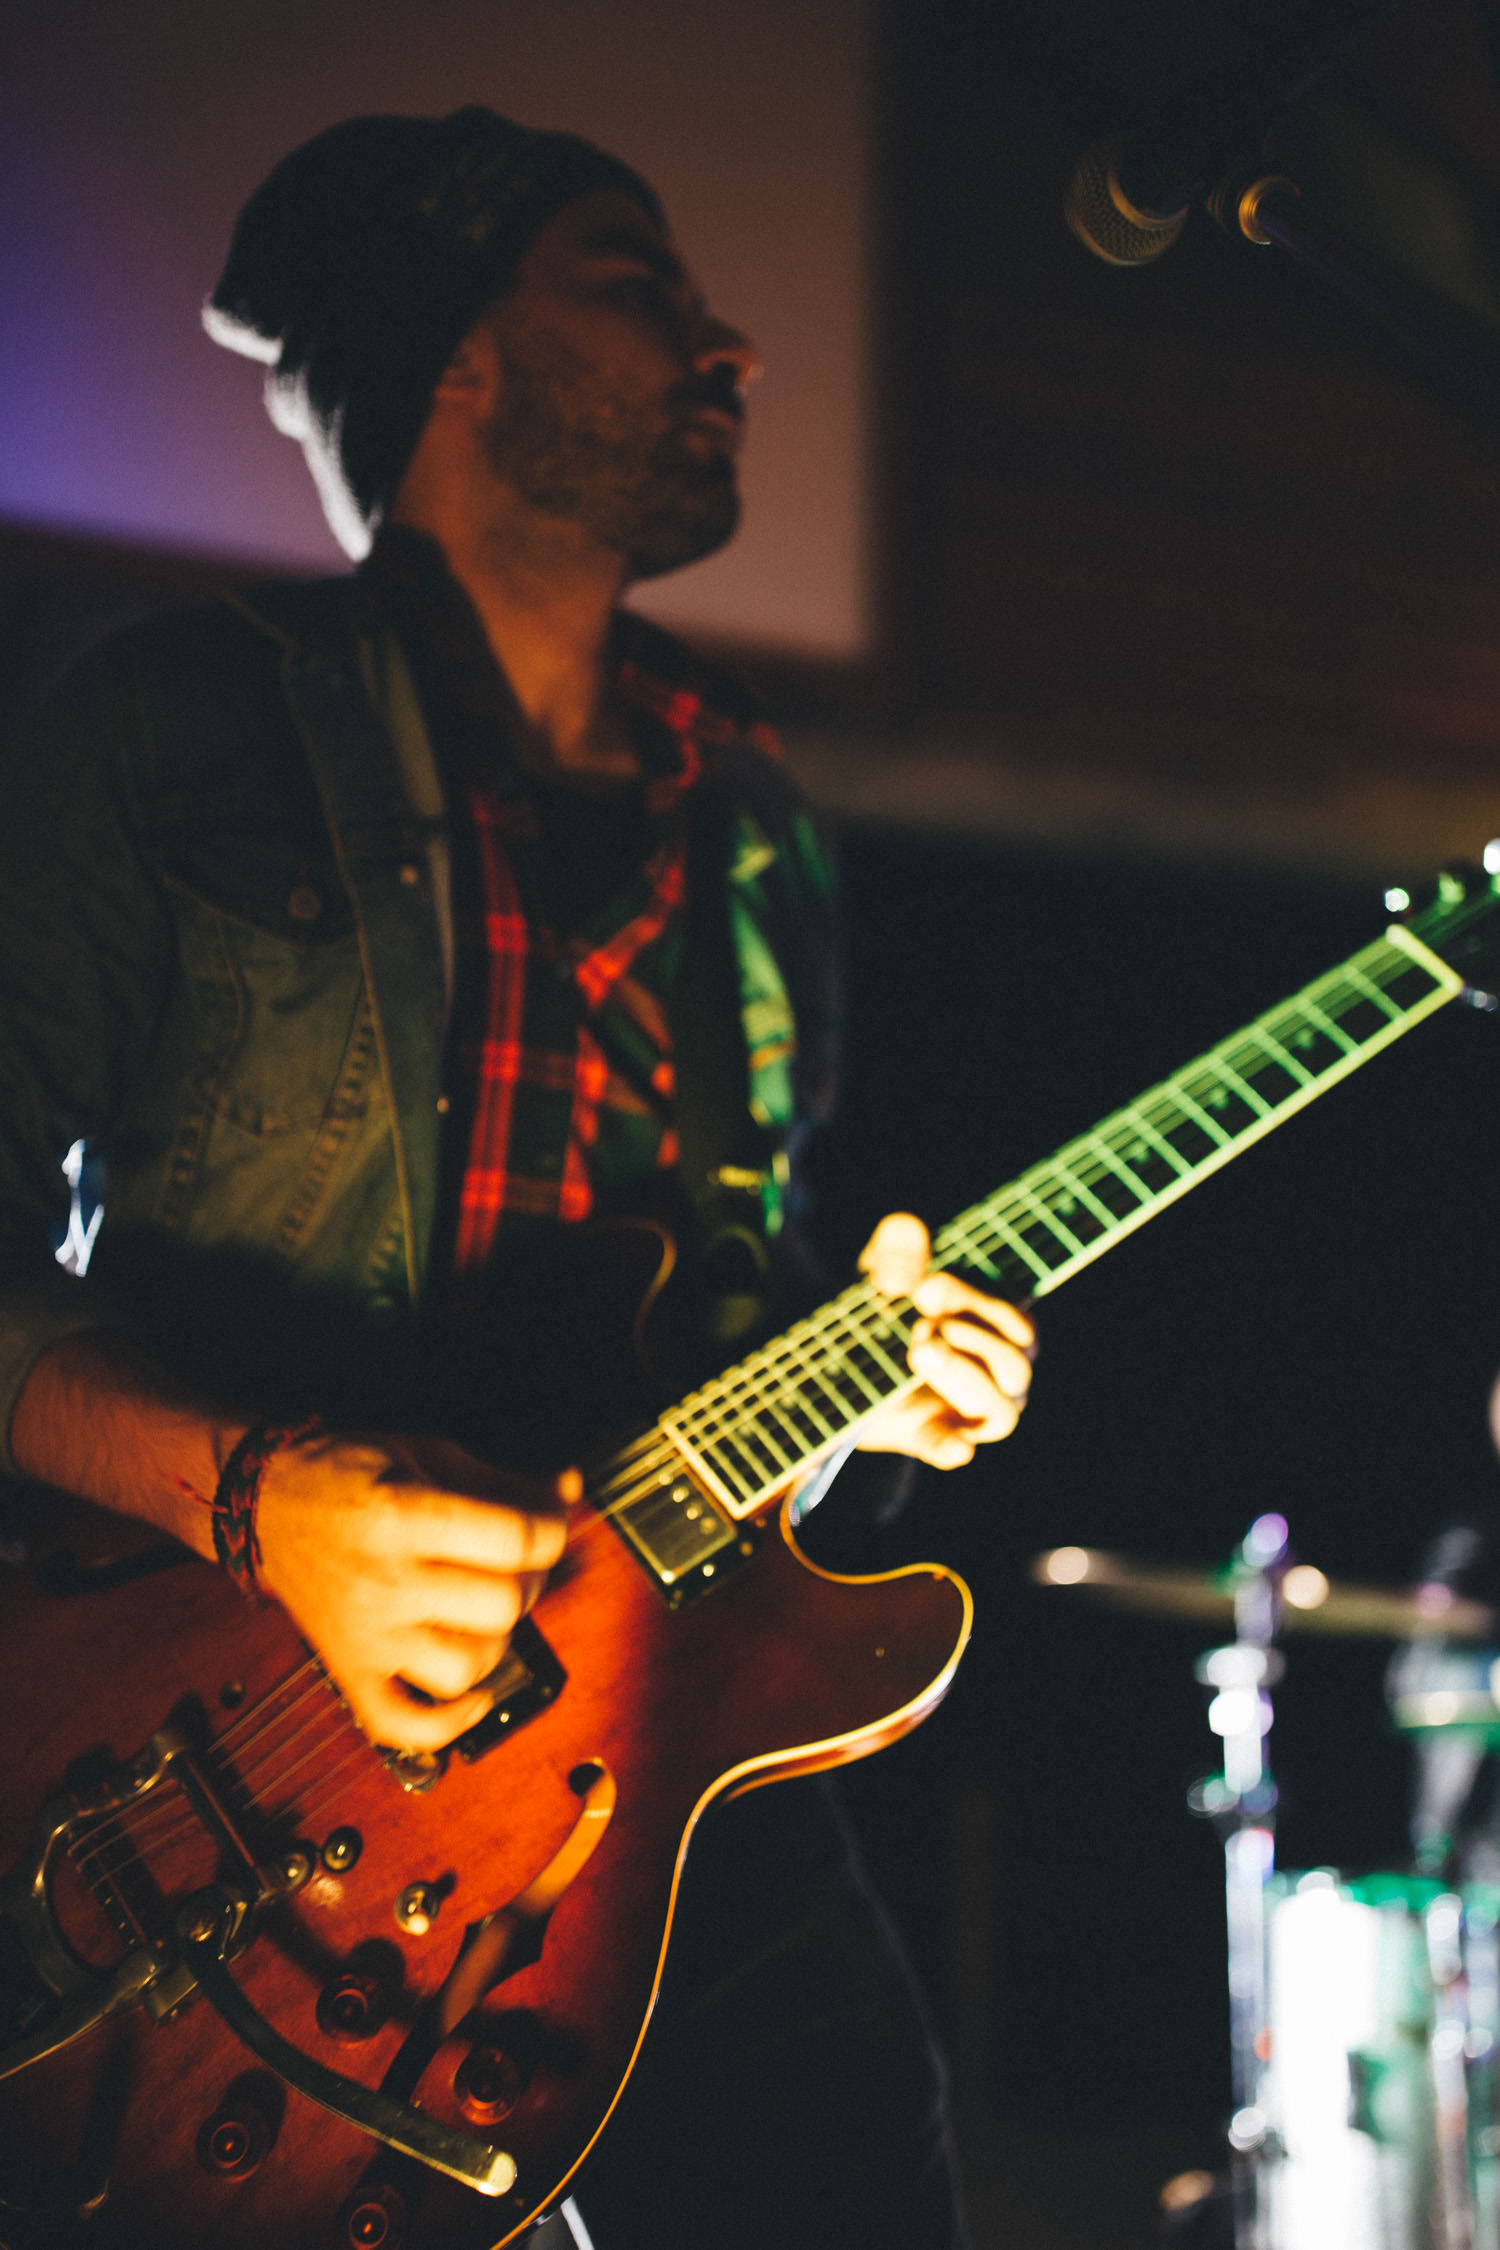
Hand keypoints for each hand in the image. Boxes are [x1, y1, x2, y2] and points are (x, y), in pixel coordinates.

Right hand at [254, 1429, 573, 1751]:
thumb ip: (501, 1479)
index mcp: (400, 1517)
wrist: (264, 1503)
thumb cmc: (346, 1475)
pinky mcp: (349, 1673)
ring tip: (484, 1610)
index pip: (512, 1541)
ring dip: (495, 1641)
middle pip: (500, 1606)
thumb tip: (567, 1490)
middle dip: (528, 1581)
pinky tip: (470, 1690)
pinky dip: (449, 1723)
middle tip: (517, 1564)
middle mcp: (382, 1583)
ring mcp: (365, 1637)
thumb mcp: (425, 1455)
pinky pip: (406, 1726)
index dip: (549, 1530)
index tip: (547, 1523)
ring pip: (466, 1669)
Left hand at [854, 1212, 1033, 1469]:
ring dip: (962, 1375)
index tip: (925, 1288)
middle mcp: (997, 1376)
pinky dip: (953, 1448)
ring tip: (918, 1351)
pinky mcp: (931, 1438)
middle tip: (919, 1323)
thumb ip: (896, 1250)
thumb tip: (906, 1238)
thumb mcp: (882, 1270)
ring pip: (1003, 1409)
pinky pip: (952, 1449)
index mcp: (997, 1331)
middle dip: (969, 1336)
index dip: (976, 1302)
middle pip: (1016, 1362)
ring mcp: (968, 1412)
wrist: (834, 1364)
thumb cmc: (881, 1310)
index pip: (1014, 1320)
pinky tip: (954, 1448)